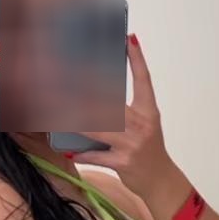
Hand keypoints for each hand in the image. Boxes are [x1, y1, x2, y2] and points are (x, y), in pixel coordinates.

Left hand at [73, 34, 177, 200]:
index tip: (128, 39)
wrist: (160, 180)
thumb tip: (96, 95)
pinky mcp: (123, 162)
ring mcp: (132, 144)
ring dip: (75, 122)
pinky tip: (69, 150)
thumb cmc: (148, 151)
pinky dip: (82, 153)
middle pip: (110, 102)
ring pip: (98, 128)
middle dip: (85, 93)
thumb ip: (126, 110)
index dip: (137, 59)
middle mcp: (142, 126)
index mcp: (148, 112)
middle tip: (65, 79)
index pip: (144, 80)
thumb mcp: (145, 126)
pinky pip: (97, 156)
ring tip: (58, 114)